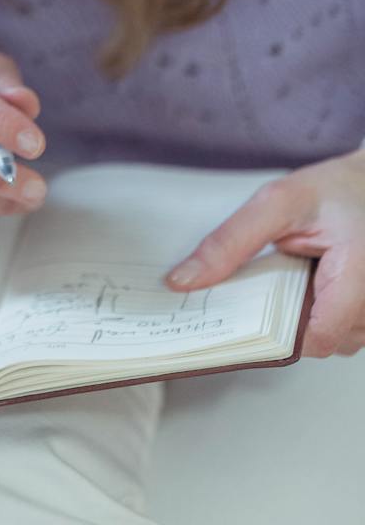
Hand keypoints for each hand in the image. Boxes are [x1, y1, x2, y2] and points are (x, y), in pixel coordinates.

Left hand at [164, 148, 364, 356]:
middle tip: (273, 280)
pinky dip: (322, 313)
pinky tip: (312, 283)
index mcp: (358, 271)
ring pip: (338, 341)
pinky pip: (345, 331)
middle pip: (326, 342)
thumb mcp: (275, 202)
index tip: (244, 316)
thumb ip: (231, 242)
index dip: (279, 334)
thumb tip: (185, 279)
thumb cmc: (333, 190)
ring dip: (309, 317)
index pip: (319, 337)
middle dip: (291, 321)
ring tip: (298, 276)